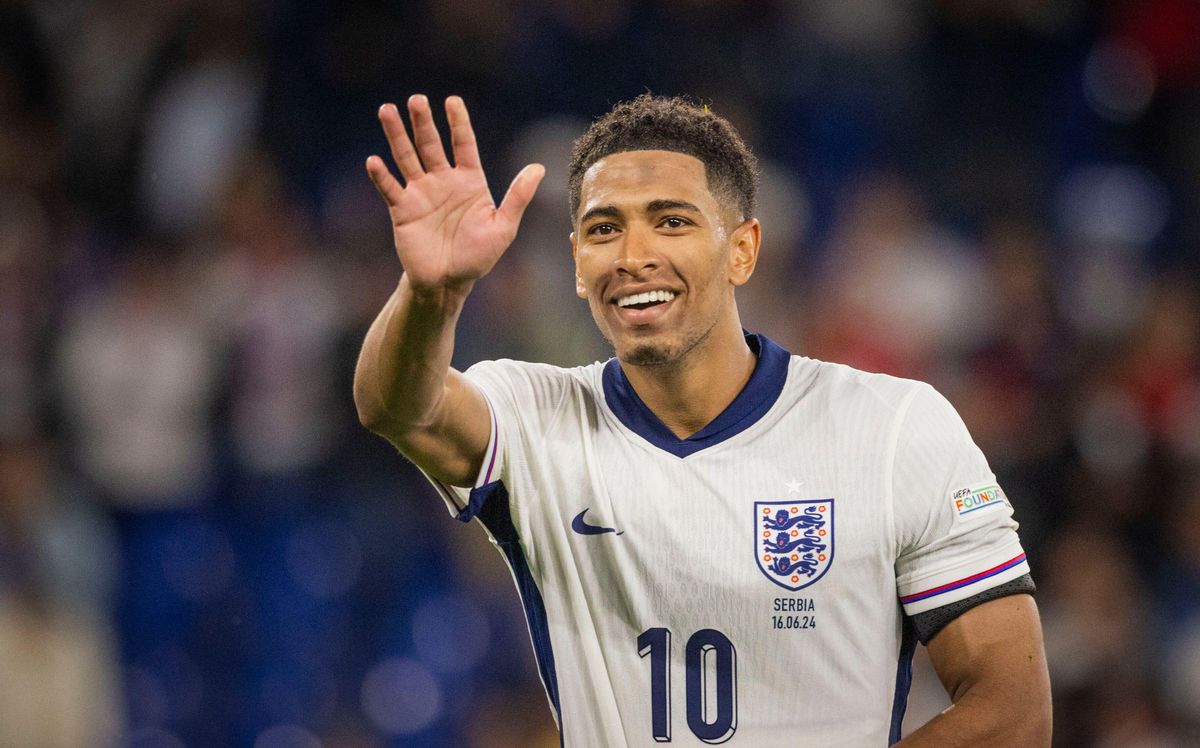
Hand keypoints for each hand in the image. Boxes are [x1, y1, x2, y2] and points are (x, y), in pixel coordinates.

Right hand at [366, 95, 544, 296]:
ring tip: (386, 110)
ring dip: (396, 136)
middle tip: (416, 99)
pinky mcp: (402, 210)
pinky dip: (381, 175)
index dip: (458, 122)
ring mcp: (420, 193)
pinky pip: (390, 188)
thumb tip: (539, 168)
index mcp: (469, 181)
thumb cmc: (477, 255)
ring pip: (406, 157)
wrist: (448, 282)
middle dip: (423, 122)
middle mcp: (443, 181)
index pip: (463, 144)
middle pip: (431, 144)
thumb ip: (518, 197)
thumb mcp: (503, 227)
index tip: (452, 101)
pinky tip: (374, 160)